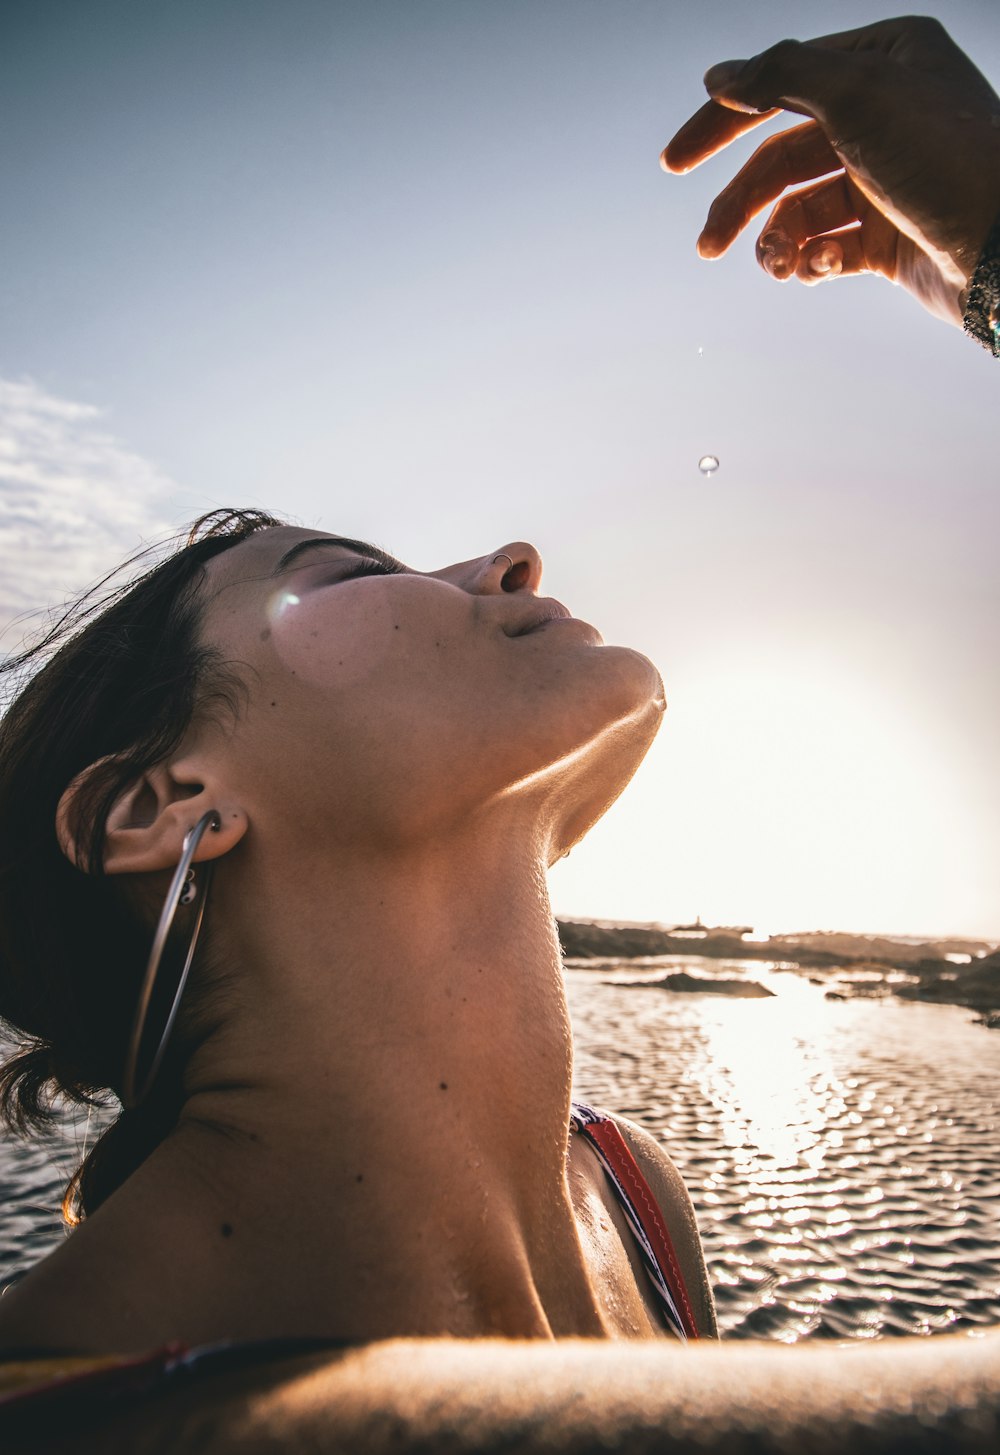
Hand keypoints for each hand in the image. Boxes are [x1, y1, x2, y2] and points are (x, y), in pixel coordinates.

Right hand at [661, 16, 999, 324]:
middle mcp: (885, 116)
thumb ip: (781, 75)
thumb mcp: (858, 95)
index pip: (781, 83)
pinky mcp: (889, 238)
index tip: (674, 161)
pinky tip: (821, 268)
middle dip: (740, 204)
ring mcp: (886, 180)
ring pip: (799, 210)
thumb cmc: (946, 159)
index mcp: (884, 61)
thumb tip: (720, 76)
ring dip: (776, 243)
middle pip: (782, 157)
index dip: (723, 121)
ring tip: (775, 267)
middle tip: (707, 246)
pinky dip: (814, 260)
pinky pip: (827, 247)